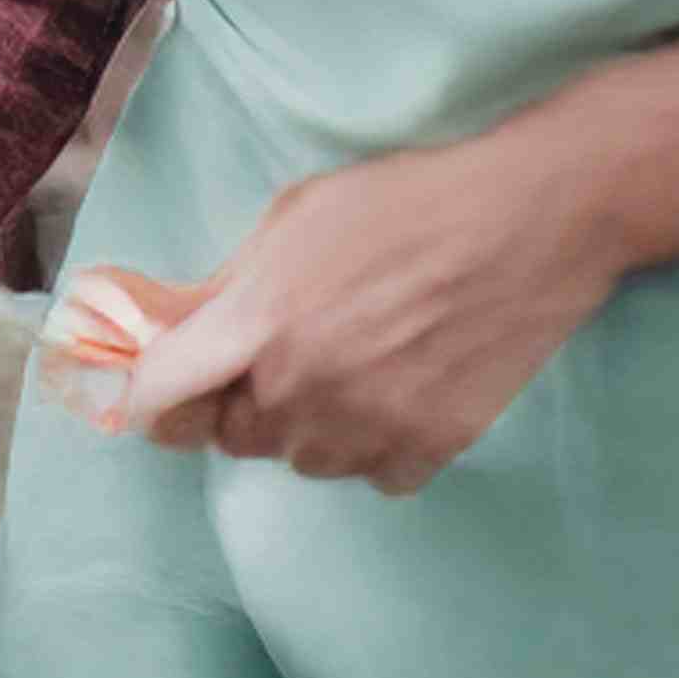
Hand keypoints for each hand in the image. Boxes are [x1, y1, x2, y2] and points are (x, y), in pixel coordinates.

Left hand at [107, 24, 678, 492]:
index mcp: (258, 322)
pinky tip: (397, 389)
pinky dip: (373, 445)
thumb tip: (151, 326)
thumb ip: (220, 289)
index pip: (158, 398)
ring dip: (306, 427)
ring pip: (300, 460)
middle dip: (238, 402)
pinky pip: (371, 475)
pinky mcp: (431, 447)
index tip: (151, 392)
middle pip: (229, 436)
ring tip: (347, 364)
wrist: (533, 218)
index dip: (145, 397)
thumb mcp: (292, 221)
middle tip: (276, 355)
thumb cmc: (404, 202)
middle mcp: (305, 385)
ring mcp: (370, 424)